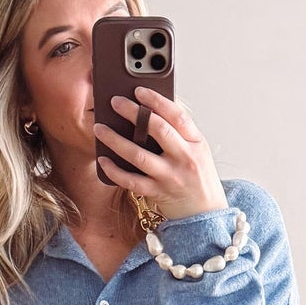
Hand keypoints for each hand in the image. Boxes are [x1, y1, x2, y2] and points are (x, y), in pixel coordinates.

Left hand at [93, 86, 227, 221]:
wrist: (205, 214)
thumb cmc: (198, 178)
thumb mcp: (198, 151)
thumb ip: (179, 132)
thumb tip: (150, 109)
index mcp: (196, 143)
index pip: (177, 115)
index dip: (157, 100)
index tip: (138, 90)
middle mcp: (184, 158)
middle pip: (157, 129)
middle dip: (133, 112)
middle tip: (114, 102)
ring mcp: (170, 177)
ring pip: (138, 155)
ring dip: (115, 140)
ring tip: (100, 128)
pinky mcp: (158, 194)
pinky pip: (131, 181)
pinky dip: (114, 170)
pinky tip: (102, 160)